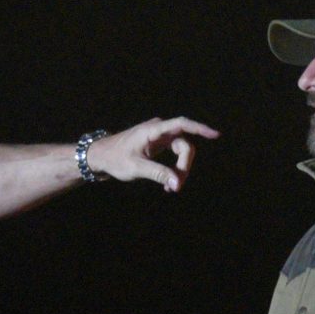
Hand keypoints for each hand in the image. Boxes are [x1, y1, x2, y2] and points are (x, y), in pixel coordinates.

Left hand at [89, 116, 220, 192]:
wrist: (99, 157)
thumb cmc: (114, 159)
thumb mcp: (135, 168)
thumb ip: (158, 174)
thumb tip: (177, 184)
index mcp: (152, 130)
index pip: (181, 125)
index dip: (200, 128)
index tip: (215, 135)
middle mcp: (158, 130)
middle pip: (184, 144)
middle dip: (184, 166)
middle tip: (177, 187)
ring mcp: (158, 136)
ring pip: (181, 151)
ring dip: (180, 170)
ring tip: (171, 188)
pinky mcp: (157, 144)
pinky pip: (174, 155)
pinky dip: (173, 169)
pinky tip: (168, 184)